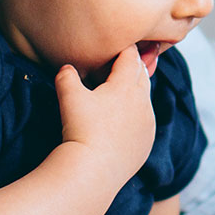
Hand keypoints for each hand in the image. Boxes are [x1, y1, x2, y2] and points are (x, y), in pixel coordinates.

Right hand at [55, 46, 155, 169]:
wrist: (94, 169)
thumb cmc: (81, 130)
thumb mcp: (69, 97)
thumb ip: (67, 76)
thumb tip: (66, 67)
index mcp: (126, 84)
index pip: (130, 56)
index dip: (124, 48)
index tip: (120, 45)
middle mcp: (143, 101)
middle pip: (141, 74)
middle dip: (132, 67)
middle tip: (123, 62)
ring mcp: (148, 122)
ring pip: (145, 98)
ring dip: (136, 91)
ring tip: (123, 90)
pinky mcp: (148, 140)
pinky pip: (146, 121)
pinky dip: (137, 115)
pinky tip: (125, 119)